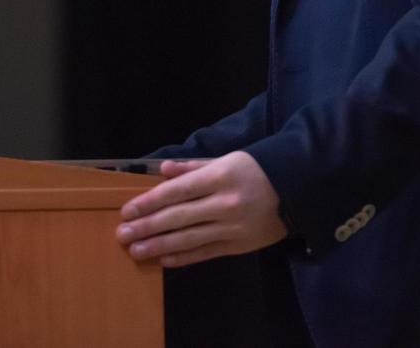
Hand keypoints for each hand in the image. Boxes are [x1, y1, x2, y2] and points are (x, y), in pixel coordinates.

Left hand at [114, 151, 286, 267]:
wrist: (296, 191)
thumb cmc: (255, 170)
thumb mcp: (225, 160)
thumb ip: (192, 167)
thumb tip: (162, 171)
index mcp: (220, 176)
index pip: (177, 191)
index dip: (150, 202)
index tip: (127, 212)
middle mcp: (225, 203)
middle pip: (179, 217)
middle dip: (148, 227)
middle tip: (122, 235)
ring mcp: (232, 227)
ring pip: (189, 239)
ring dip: (159, 246)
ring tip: (136, 251)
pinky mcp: (239, 246)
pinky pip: (206, 253)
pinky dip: (183, 257)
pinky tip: (163, 259)